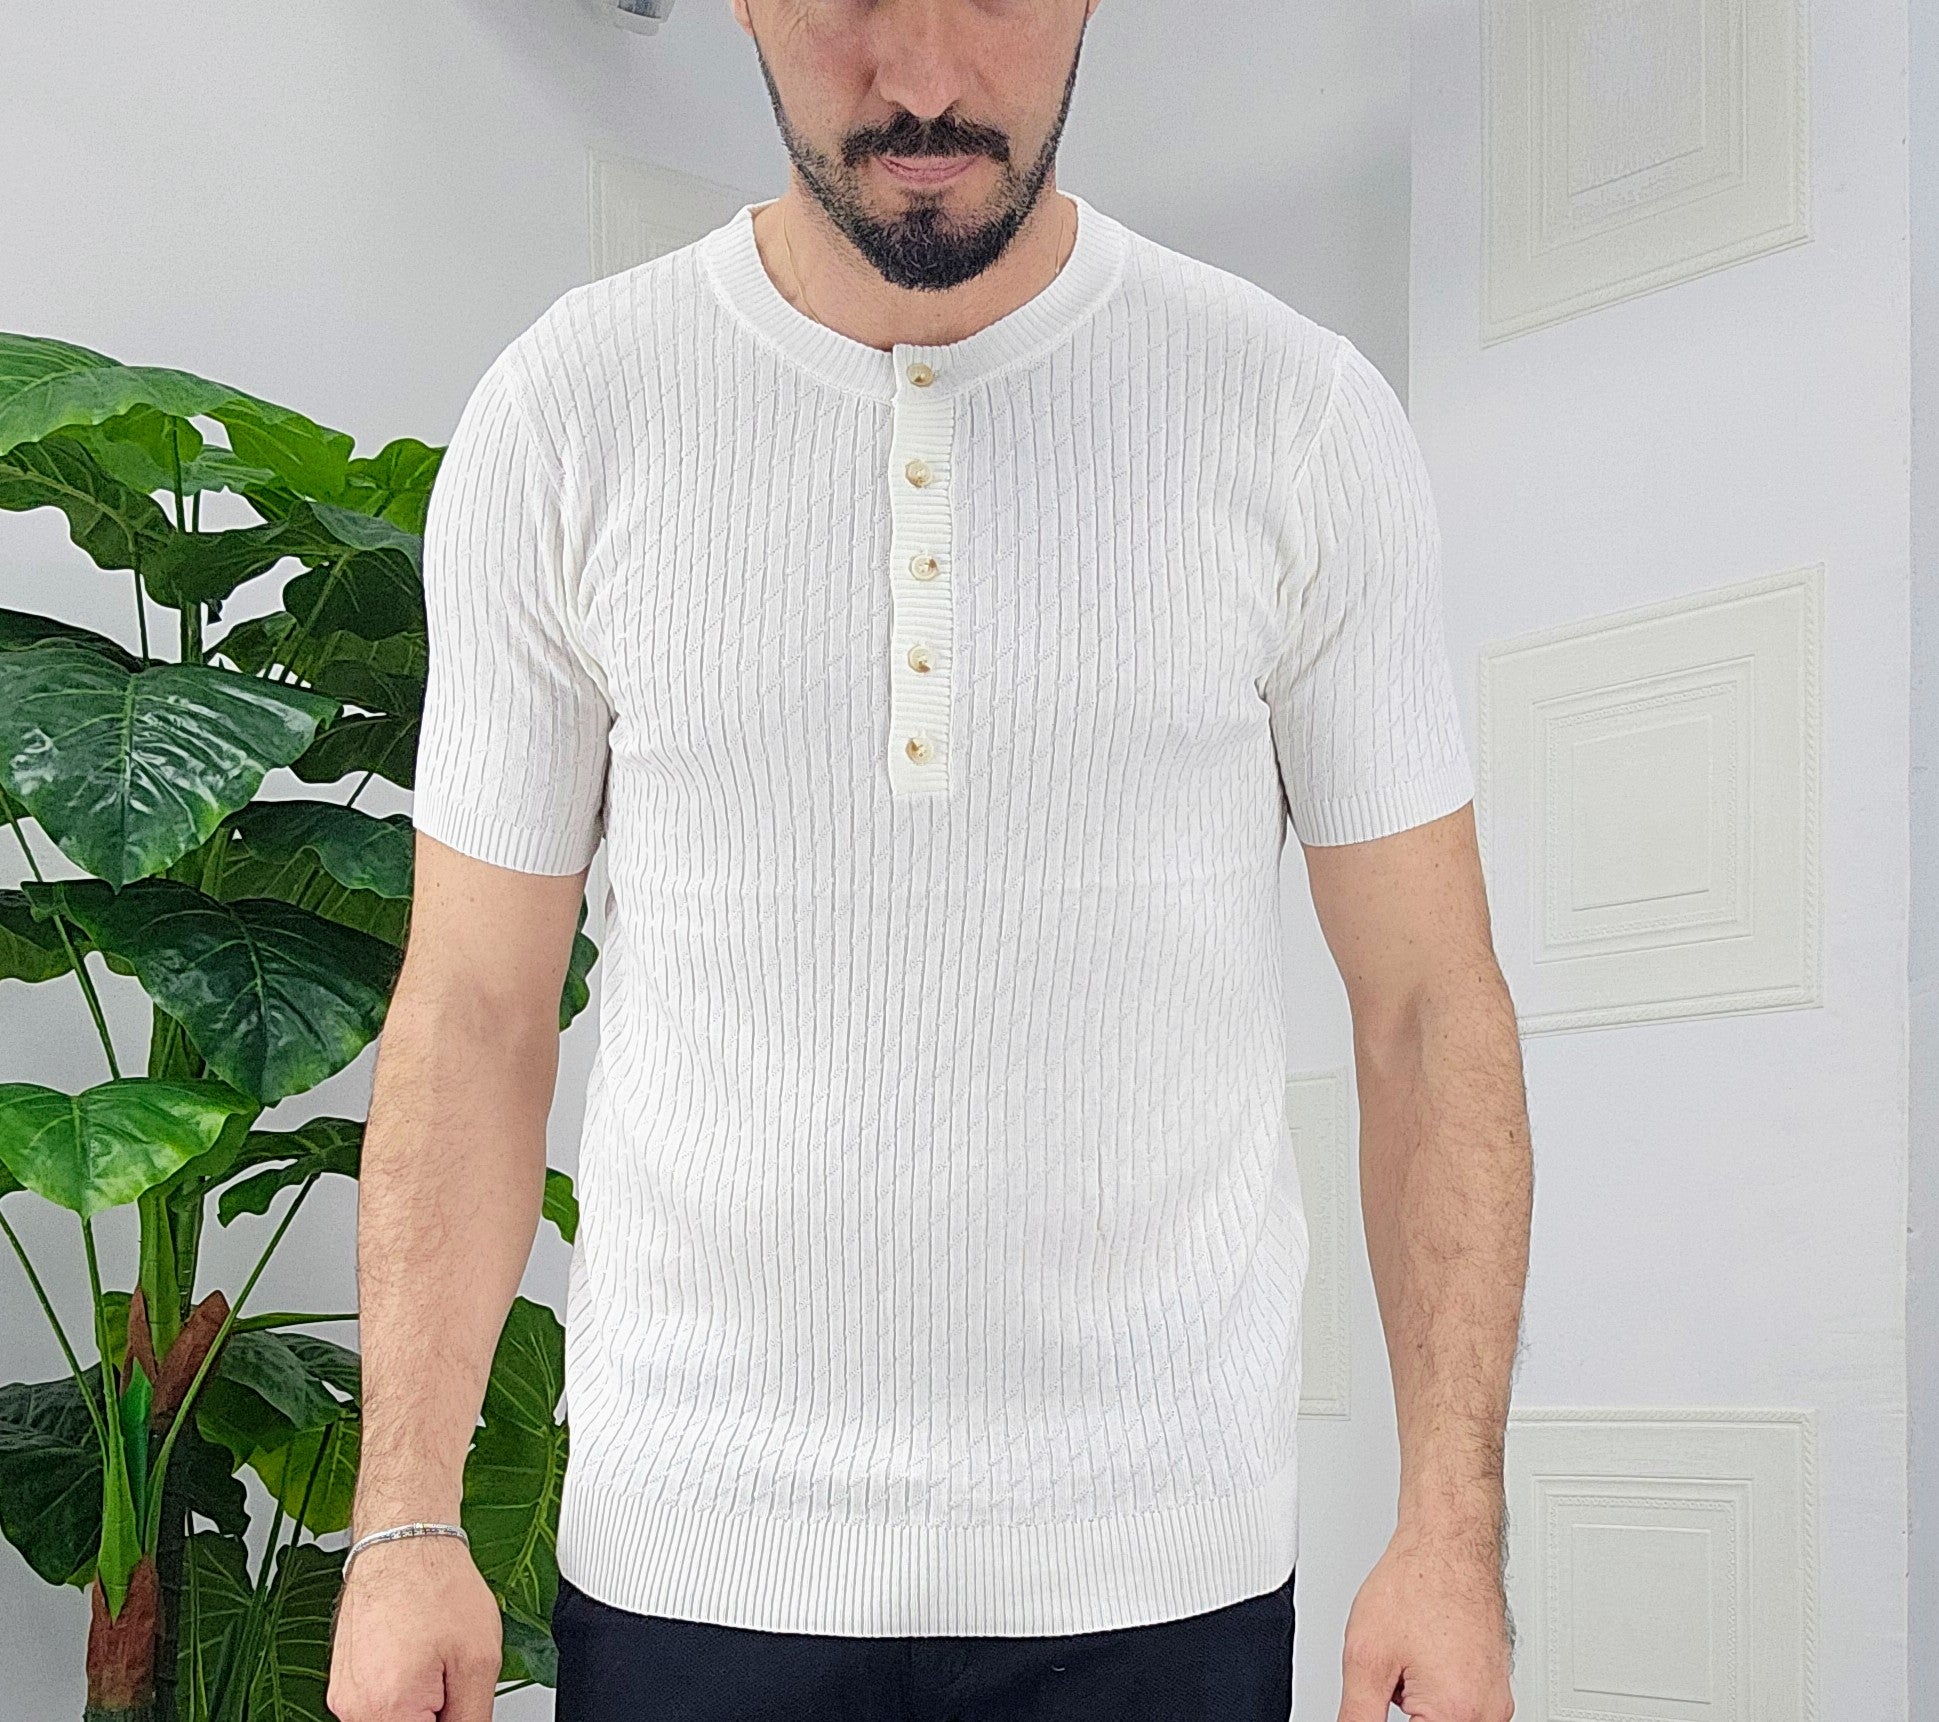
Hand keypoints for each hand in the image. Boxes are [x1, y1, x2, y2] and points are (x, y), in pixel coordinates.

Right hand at [326, 1535, 502, 1721]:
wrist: (403, 1540)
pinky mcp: (344, 1681)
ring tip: (435, 1657)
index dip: (452, 1719)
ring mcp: (344, 1696)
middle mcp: (354, 1709)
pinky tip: (419, 1653)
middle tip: (452, 1676)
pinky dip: (404, 1689)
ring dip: (420, 1703)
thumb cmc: (437, 1584)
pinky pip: (379, 1702)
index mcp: (387, 1710)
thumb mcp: (479, 1661)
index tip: (457, 1701)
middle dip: (437, 1712)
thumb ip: (472, 1718)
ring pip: (394, 1718)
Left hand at [1336, 1522, 1514, 1721]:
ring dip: (1419, 1704)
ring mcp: (1497, 1699)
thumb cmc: (1417, 1584)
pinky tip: (1423, 1652)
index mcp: (1456, 1713)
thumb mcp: (1366, 1658)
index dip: (1383, 1719)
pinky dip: (1435, 1688)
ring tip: (1407, 1654)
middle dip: (1404, 1711)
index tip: (1382, 1694)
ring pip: (1445, 1719)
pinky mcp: (1496, 1684)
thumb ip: (1357, 1715)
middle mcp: (1488, 1713)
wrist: (1449, 1543)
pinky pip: (1461, 1704)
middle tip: (1394, 1672)